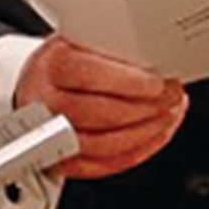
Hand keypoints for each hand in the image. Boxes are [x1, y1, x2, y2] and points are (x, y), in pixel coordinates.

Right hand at [14, 35, 186, 179]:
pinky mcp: (61, 161)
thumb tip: (156, 60)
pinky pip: (101, 166)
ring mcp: (51, 136)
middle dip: (146, 108)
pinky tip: (153, 137)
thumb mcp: (81, 41)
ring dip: (145, 133)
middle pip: (100, 113)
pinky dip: (134, 153)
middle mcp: (45, 102)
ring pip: (103, 145)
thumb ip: (112, 49)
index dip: (129, 83)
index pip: (90, 75)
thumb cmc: (65, 62)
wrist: (37, 86)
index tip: (159, 83)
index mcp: (51, 66)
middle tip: (172, 98)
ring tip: (167, 116)